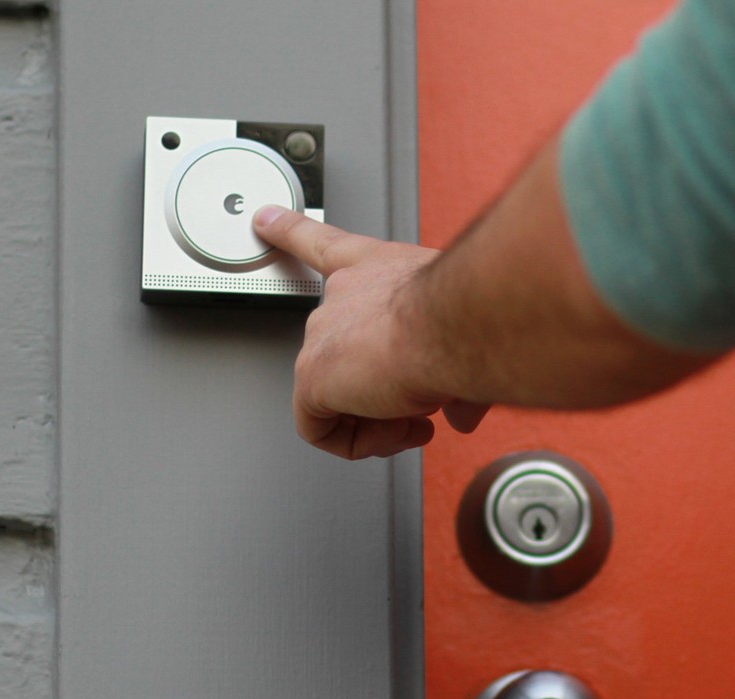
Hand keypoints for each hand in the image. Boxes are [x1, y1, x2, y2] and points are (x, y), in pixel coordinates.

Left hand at [253, 205, 489, 458]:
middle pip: (342, 352)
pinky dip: (358, 442)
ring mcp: (323, 334)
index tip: (264, 219)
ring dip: (381, 420)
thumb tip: (462, 409)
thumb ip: (456, 374)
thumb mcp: (467, 338)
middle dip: (385, 390)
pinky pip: (320, 428)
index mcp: (378, 266)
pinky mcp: (313, 376)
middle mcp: (345, 293)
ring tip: (416, 419)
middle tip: (424, 405)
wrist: (460, 325)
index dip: (291, 230)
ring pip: (337, 395)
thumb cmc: (470, 315)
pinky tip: (393, 433)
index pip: (324, 245)